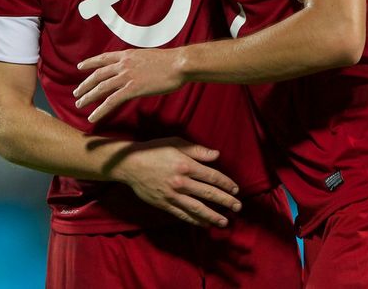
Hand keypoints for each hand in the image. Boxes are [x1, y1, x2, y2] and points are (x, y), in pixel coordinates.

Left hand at [75, 49, 184, 122]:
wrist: (179, 64)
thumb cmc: (171, 61)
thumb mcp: (150, 57)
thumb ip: (139, 62)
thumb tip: (138, 68)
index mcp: (128, 55)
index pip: (104, 58)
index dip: (90, 62)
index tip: (80, 66)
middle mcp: (123, 64)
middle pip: (98, 74)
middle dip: (85, 84)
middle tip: (77, 93)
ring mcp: (127, 76)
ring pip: (101, 88)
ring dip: (88, 97)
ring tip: (79, 104)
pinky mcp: (132, 89)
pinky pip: (111, 101)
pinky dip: (100, 110)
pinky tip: (93, 116)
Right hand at [113, 137, 241, 227]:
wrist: (130, 164)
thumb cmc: (154, 150)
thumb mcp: (176, 143)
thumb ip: (197, 150)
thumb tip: (216, 155)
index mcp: (186, 165)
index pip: (212, 176)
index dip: (226, 183)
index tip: (236, 189)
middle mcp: (181, 181)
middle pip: (208, 193)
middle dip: (225, 201)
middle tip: (238, 207)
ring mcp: (172, 195)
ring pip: (197, 208)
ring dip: (213, 216)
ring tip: (225, 222)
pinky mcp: (164, 204)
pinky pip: (182, 214)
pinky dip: (194, 220)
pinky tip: (204, 224)